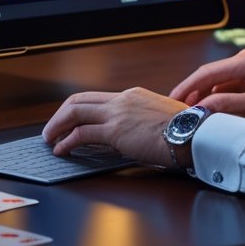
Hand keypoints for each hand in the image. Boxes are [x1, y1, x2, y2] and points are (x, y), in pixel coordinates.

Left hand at [42, 88, 186, 167]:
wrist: (194, 133)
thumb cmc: (184, 130)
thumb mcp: (159, 117)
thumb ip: (141, 121)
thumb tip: (132, 134)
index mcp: (132, 95)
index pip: (96, 98)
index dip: (77, 109)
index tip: (69, 119)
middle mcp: (121, 100)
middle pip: (79, 100)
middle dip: (60, 114)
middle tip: (51, 128)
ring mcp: (117, 113)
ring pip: (75, 113)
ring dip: (57, 126)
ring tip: (50, 138)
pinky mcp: (115, 131)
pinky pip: (82, 134)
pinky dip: (67, 141)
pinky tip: (62, 149)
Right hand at [169, 48, 244, 122]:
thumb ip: (235, 104)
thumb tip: (206, 107)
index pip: (207, 73)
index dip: (187, 87)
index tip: (172, 101)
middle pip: (210, 76)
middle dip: (192, 92)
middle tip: (177, 110)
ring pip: (219, 84)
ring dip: (206, 98)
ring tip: (192, 114)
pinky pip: (231, 89)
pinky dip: (220, 100)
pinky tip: (214, 112)